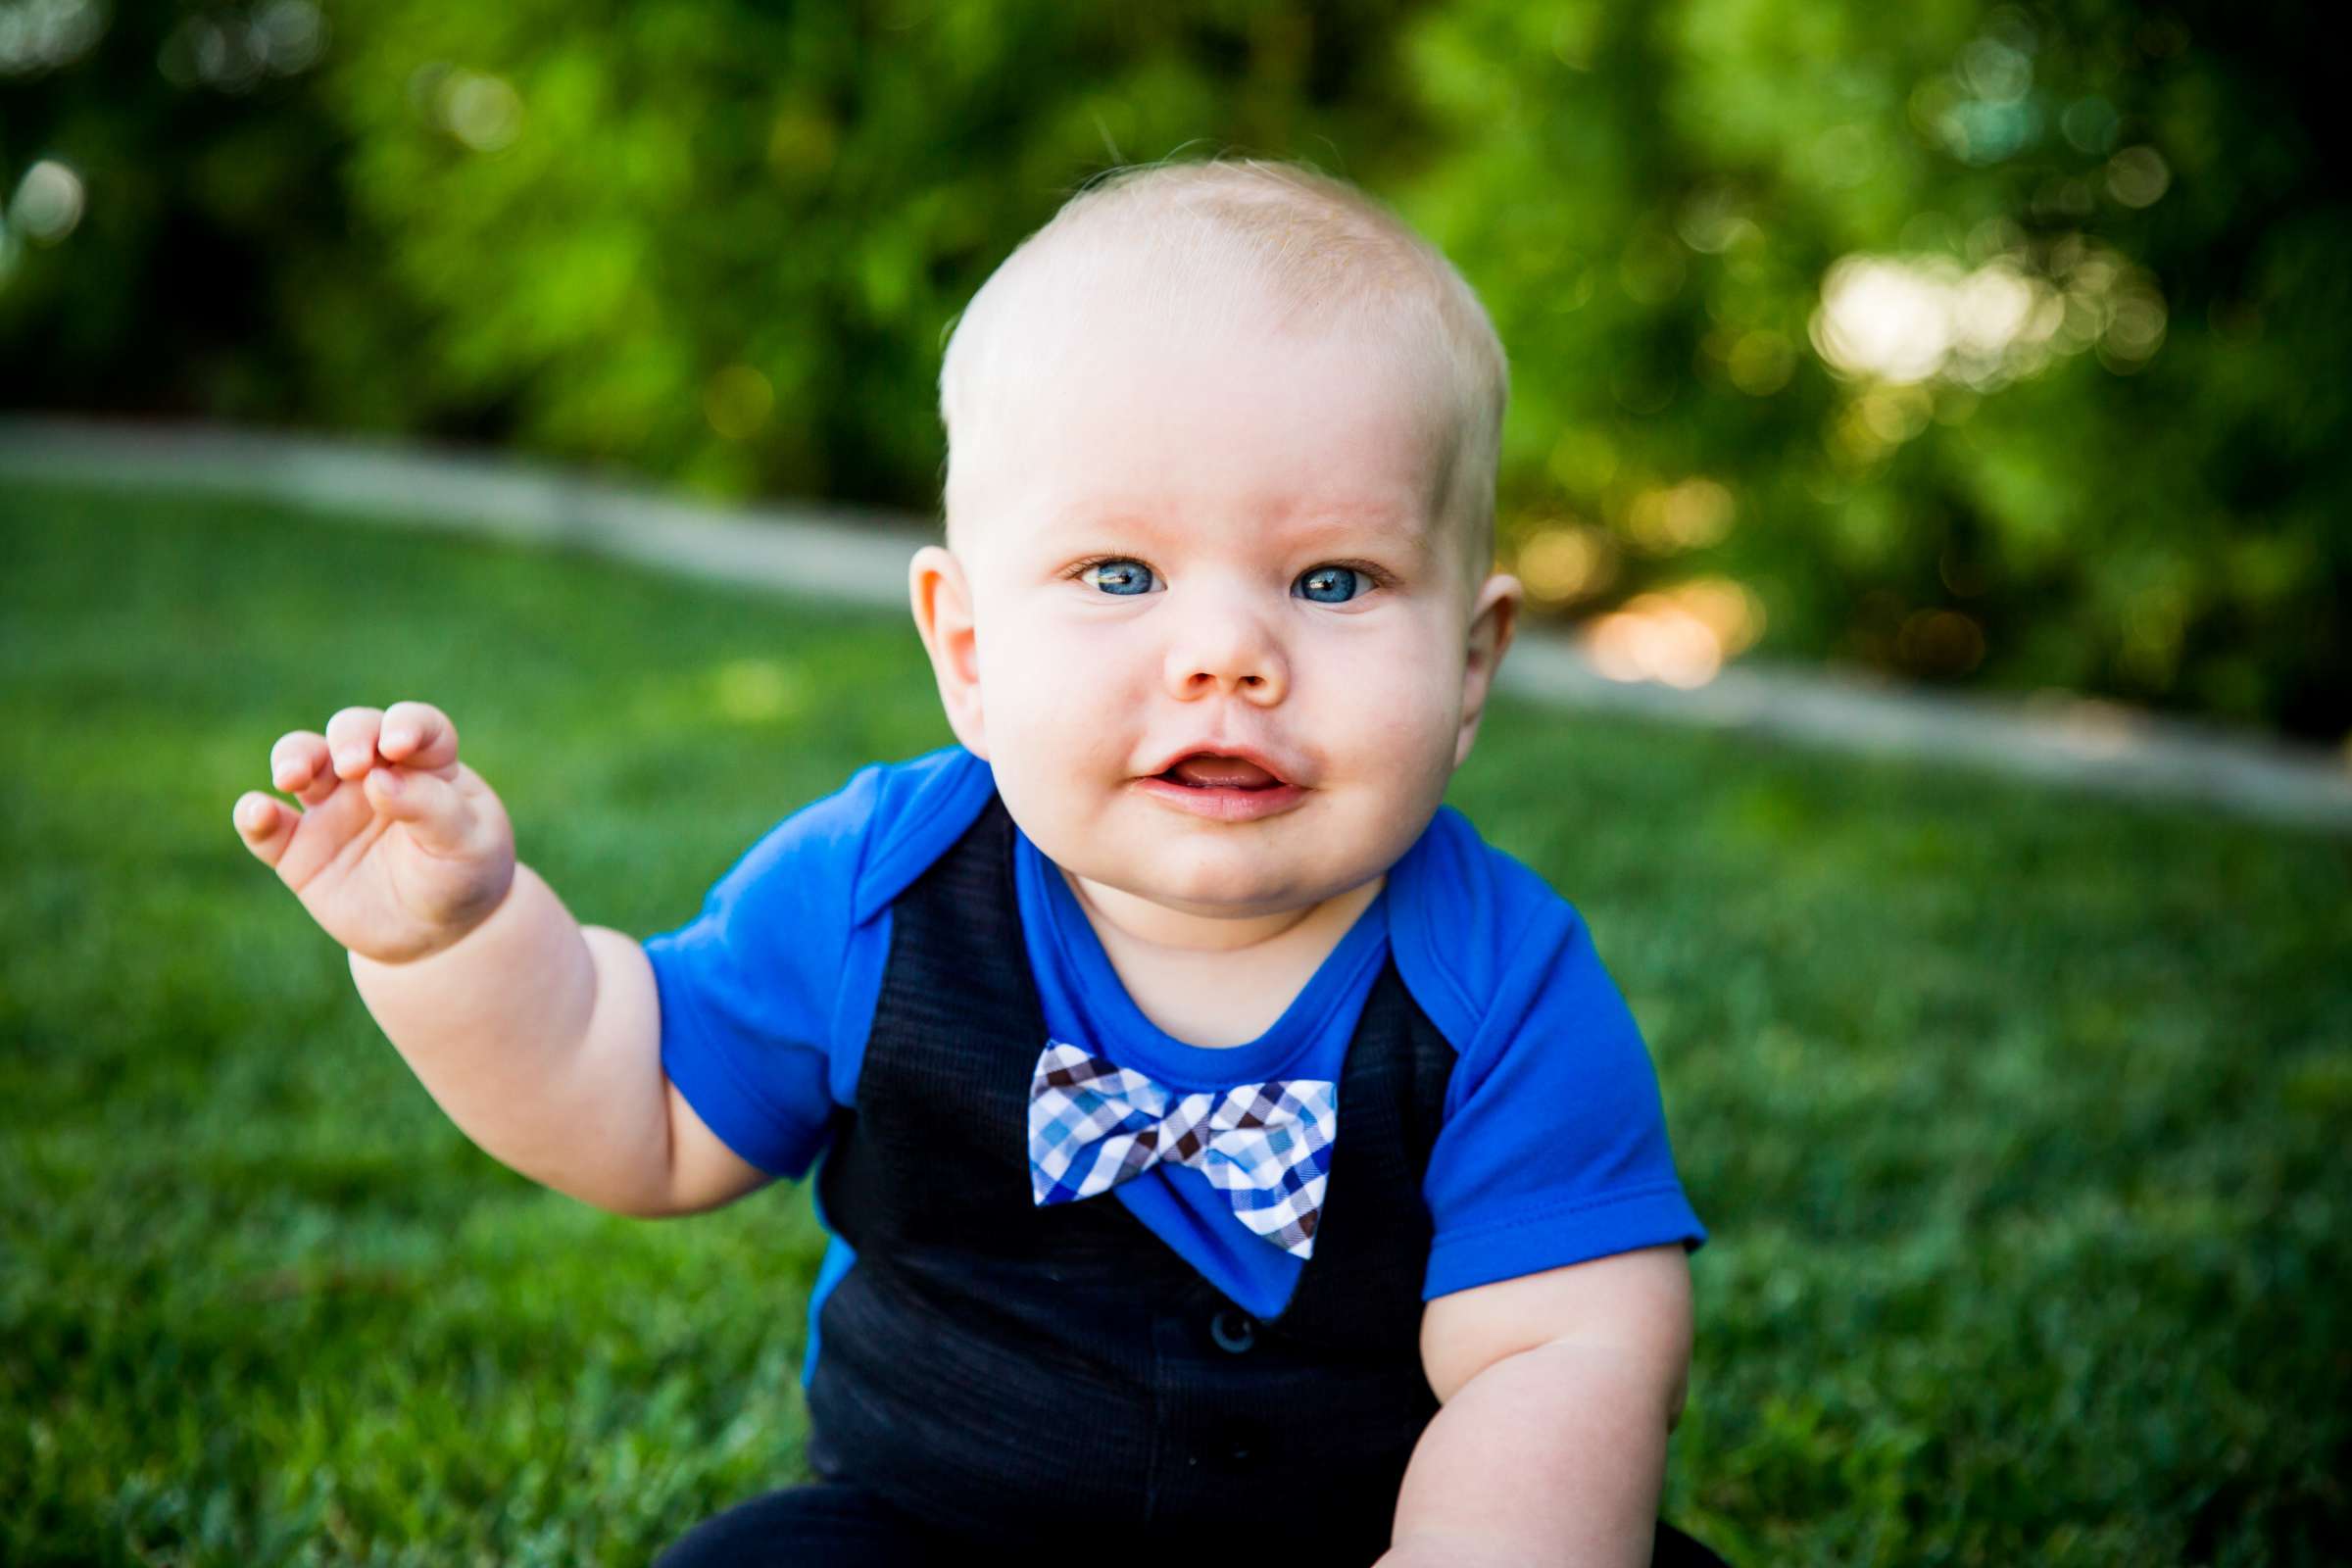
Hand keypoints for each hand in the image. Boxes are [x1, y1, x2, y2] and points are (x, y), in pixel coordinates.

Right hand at [232, 701, 517, 963]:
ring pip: (302, 761)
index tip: (397, 744)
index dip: (405, 723)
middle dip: (348, 737)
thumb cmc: (462, 875)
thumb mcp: (467, 844)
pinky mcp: (299, 849)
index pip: (416, 725)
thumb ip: (431, 808)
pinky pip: (268, 826)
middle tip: (353, 766)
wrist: (436, 934)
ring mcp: (333, 808)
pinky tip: (257, 813)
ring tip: (291, 777)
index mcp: (427, 765)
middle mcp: (375, 774)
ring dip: (293, 757)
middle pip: (352, 730)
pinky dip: (254, 815)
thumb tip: (378, 779)